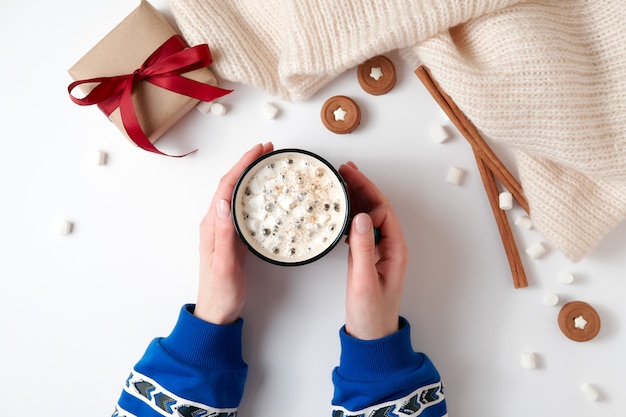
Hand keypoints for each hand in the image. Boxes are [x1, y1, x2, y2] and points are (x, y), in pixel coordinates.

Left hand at [194, 142, 273, 323]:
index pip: (226, 187)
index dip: (242, 166)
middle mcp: (216, 223)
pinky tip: (265, 193)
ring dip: (250, 176)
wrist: (217, 312)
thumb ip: (224, 233)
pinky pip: (243, 208)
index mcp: (212, 225)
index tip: (258, 151)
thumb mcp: (224, 263)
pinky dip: (254, 194)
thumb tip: (223, 200)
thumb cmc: (220, 291)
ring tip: (267, 164)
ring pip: (237, 194)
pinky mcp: (233, 237)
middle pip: (231, 185)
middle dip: (247, 164)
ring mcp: (224, 229)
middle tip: (268, 150)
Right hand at [339, 162, 407, 339]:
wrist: (371, 336)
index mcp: (395, 249)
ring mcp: (378, 251)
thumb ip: (362, 248)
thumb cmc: (371, 313)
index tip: (349, 177)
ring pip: (367, 216)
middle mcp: (389, 246)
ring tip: (340, 181)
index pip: (382, 210)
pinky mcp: (367, 257)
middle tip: (343, 170)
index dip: (366, 191)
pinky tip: (339, 210)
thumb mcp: (364, 280)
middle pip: (376, 208)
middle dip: (361, 187)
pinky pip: (359, 229)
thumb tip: (360, 216)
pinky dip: (349, 215)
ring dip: (355, 198)